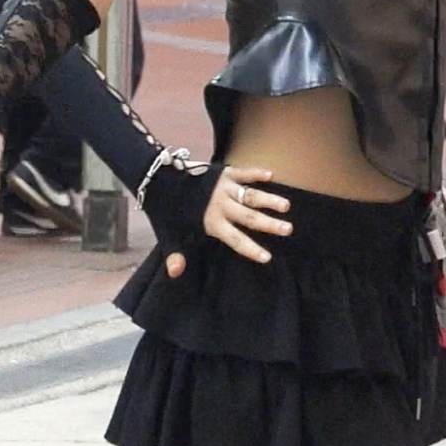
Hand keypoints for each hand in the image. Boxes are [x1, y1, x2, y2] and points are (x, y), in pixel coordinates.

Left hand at [162, 164, 290, 276]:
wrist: (157, 179)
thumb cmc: (166, 210)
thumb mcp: (168, 234)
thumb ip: (174, 253)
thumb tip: (175, 273)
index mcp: (210, 222)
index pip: (235, 239)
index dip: (251, 249)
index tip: (267, 257)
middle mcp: (221, 204)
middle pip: (249, 217)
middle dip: (269, 224)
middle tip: (287, 229)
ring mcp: (223, 187)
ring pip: (251, 194)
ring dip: (268, 199)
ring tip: (285, 206)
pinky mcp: (223, 172)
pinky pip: (243, 172)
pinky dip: (256, 172)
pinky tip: (271, 174)